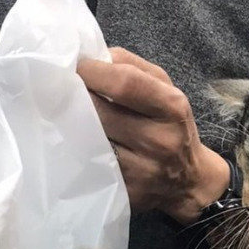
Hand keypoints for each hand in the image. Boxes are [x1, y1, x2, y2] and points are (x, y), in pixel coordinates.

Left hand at [77, 47, 229, 223]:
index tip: (75, 65)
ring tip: (63, 112)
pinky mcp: (124, 191)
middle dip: (75, 96)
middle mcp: (158, 140)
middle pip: (100, 111)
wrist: (190, 181)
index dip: (92, 71)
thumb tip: (93, 57)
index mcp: (171, 108)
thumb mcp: (167, 89)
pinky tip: (75, 141)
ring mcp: (141, 170)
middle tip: (58, 88)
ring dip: (71, 124)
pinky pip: (90, 164)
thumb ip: (133, 67)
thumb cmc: (172, 126)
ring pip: (89, 140)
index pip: (125, 83)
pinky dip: (78, 150)